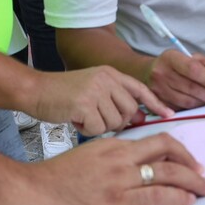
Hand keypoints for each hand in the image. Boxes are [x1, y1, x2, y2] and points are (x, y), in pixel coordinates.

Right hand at [13, 134, 204, 204]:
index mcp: (113, 145)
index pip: (155, 140)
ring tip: (204, 190)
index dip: (178, 150)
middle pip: (167, 150)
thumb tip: (131, 168)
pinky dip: (177, 198)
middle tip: (203, 175)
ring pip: (169, 174)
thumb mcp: (87, 157)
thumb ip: (110, 159)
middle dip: (191, 163)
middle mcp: (120, 158)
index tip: (187, 161)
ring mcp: (120, 180)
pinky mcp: (117, 203)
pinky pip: (157, 197)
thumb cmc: (54, 179)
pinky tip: (186, 202)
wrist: (33, 191)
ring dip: (193, 183)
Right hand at [28, 66, 173, 134]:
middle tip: (98, 120)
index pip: (140, 88)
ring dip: (101, 127)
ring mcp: (96, 90)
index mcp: (110, 74)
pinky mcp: (85, 104)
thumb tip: (139, 117)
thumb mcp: (93, 89)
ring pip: (115, 122)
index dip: (155, 103)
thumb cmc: (63, 95)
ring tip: (84, 118)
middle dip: (118, 122)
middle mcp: (106, 79)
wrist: (35, 90)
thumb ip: (114, 98)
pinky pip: (98, 129)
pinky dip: (88, 131)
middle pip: (130, 111)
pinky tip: (76, 121)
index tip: (168, 115)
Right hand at [144, 49, 204, 109]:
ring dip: (202, 101)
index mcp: (170, 57)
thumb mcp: (192, 57)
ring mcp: (158, 90)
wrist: (148, 73)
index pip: (192, 69)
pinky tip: (198, 101)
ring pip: (187, 101)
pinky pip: (181, 108)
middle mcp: (161, 73)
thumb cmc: (176, 64)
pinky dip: (193, 107)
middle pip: (190, 87)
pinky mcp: (159, 103)